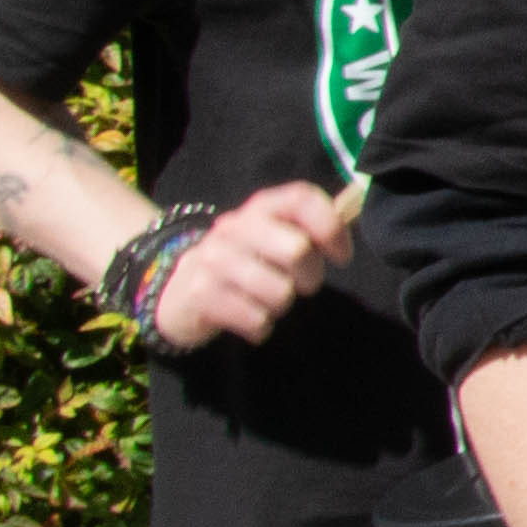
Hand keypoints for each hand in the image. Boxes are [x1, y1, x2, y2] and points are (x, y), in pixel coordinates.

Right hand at [146, 182, 350, 352]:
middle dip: (310, 277)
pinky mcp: (201, 295)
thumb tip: (352, 207)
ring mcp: (213, 260)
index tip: (341, 256)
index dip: (331, 227)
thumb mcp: (269, 236)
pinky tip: (247, 317)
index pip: (301, 198)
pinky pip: (257, 320)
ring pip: (280, 292)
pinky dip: (261, 327)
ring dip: (281, 305)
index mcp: (259, 208)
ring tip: (266, 300)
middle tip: (301, 285)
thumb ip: (308, 226)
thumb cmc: (241, 263)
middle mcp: (234, 227)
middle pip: (297, 250)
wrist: (174, 292)